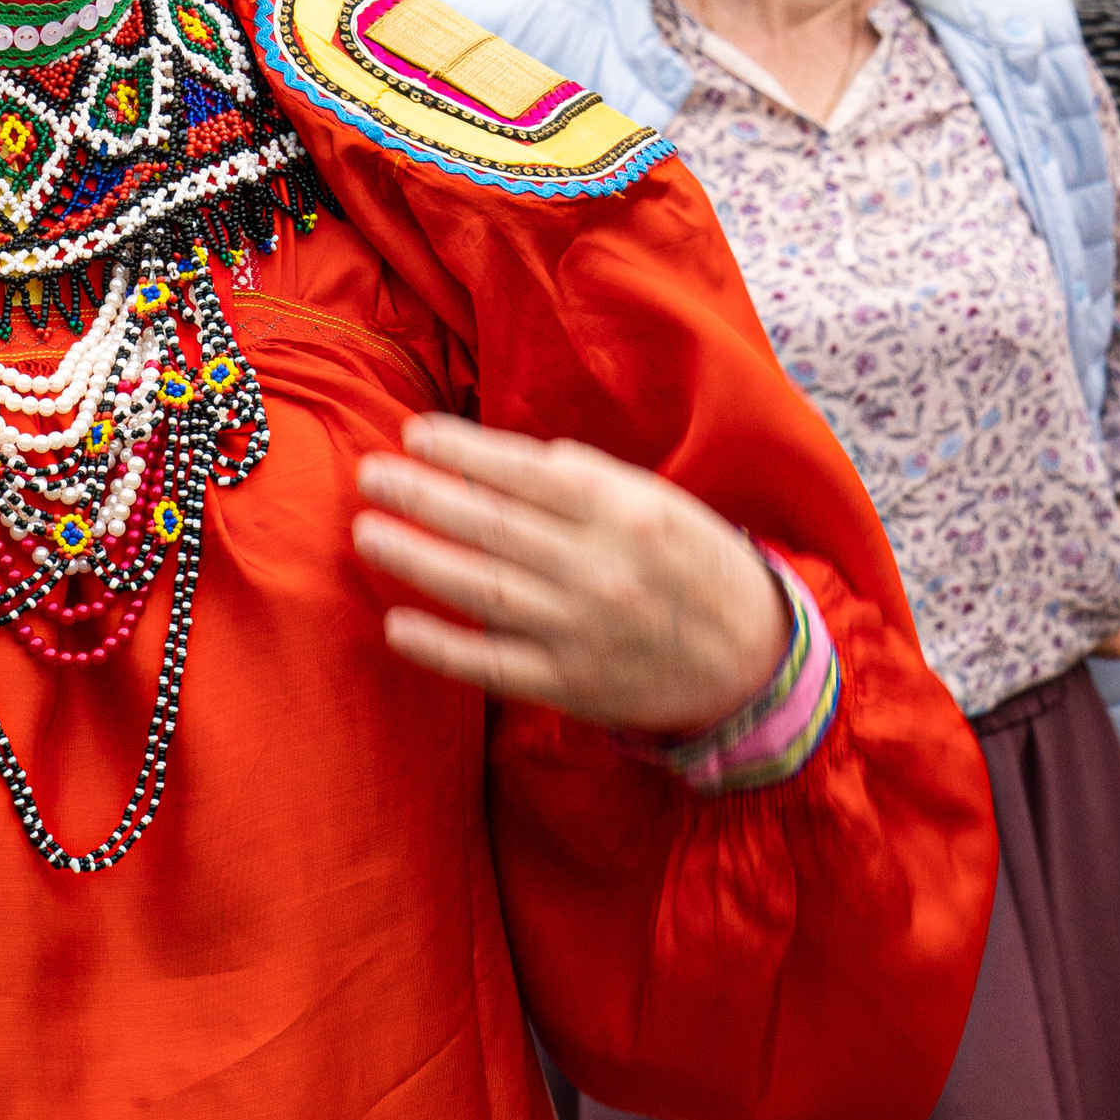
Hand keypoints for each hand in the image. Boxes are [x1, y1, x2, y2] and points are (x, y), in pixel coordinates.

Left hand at [351, 414, 789, 734]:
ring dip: (419, 561)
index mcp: (626, 512)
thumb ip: (586, 481)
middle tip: (371, 475)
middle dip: (425, 497)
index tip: (413, 434)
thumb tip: (500, 458)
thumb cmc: (692, 565)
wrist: (751, 661)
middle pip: (496, 527)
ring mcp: (582, 630)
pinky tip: (397, 626)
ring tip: (367, 533)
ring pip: (485, 591)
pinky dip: (444, 647)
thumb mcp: (659, 505)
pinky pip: (495, 666)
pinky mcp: (570, 685)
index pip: (529, 474)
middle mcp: (602, 568)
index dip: (465, 451)